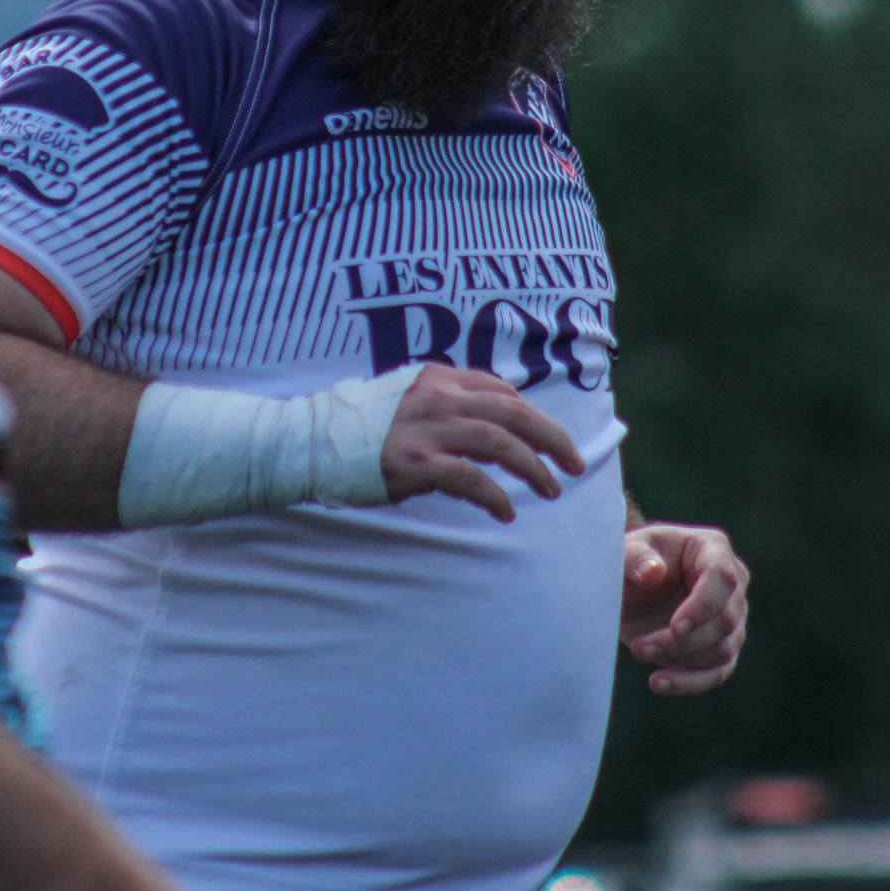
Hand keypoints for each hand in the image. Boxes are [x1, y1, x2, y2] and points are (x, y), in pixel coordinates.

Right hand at [380, 365, 584, 521]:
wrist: (313, 440)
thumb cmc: (364, 427)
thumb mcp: (409, 401)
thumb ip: (448, 408)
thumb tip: (494, 433)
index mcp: (439, 379)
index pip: (501, 391)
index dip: (535, 415)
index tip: (552, 440)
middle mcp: (437, 397)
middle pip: (512, 411)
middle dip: (551, 437)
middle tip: (576, 464)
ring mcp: (426, 428)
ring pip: (498, 441)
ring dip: (532, 467)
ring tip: (552, 489)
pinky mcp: (414, 461)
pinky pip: (468, 478)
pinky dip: (495, 495)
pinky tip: (507, 511)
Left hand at [620, 522, 748, 694]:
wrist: (630, 586)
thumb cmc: (632, 560)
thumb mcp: (625, 550)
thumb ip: (636, 557)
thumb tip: (652, 573)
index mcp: (712, 549)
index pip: (722, 578)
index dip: (703, 606)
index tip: (675, 628)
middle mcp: (732, 584)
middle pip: (724, 620)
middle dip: (682, 640)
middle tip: (640, 646)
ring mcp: (732, 619)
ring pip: (722, 650)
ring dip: (681, 660)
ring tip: (640, 652)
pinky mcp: (721, 649)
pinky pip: (716, 673)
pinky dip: (689, 682)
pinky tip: (658, 682)